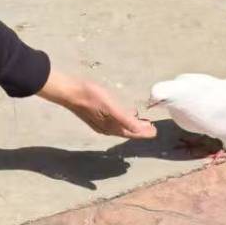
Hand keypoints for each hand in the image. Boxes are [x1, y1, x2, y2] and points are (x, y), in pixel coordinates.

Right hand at [38, 68, 156, 139]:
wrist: (70, 91)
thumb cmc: (91, 97)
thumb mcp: (111, 107)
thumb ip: (126, 119)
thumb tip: (141, 130)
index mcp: (111, 127)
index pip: (132, 133)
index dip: (144, 133)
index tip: (155, 131)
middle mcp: (106, 128)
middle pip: (127, 131)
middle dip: (139, 130)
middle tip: (151, 126)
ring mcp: (100, 122)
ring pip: (120, 127)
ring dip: (131, 124)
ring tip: (141, 120)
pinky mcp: (96, 115)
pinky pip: (114, 121)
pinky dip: (123, 119)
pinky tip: (124, 112)